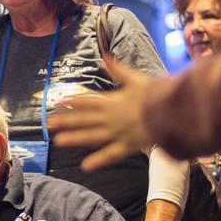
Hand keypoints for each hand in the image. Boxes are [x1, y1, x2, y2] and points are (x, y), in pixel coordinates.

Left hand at [48, 54, 153, 169]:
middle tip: (48, 124)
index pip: (87, 102)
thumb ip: (117, 69)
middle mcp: (111, 118)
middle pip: (84, 120)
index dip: (71, 102)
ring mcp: (117, 132)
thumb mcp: (135, 78)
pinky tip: (85, 166)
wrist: (171, 109)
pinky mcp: (127, 145)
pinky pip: (111, 154)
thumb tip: (104, 54)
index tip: (57, 102)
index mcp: (112, 101)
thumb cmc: (156, 93)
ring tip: (57, 142)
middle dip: (65, 121)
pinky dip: (99, 160)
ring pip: (92, 136)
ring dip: (74, 138)